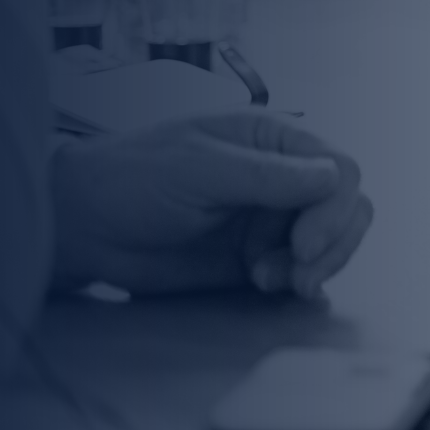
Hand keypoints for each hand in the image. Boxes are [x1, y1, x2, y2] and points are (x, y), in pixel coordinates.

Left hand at [51, 111, 371, 298]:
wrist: (82, 227)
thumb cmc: (131, 178)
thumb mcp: (198, 168)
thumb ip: (266, 176)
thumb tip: (335, 178)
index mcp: (273, 140)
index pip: (339, 169)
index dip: (335, 210)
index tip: (304, 245)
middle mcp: (282, 178)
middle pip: (348, 208)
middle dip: (334, 244)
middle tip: (298, 274)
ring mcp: (271, 220)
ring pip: (333, 243)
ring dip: (315, 267)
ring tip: (269, 281)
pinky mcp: (257, 258)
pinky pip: (303, 271)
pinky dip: (300, 283)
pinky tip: (273, 288)